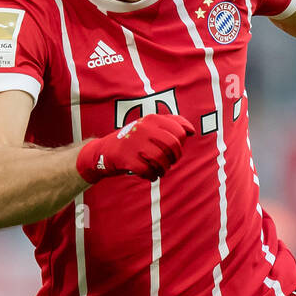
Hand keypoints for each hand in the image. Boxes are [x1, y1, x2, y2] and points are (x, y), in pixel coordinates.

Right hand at [75, 113, 194, 182]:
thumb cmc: (133, 140)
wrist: (104, 151)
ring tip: (160, 171)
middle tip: (169, 163)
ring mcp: (134, 143)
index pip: (179, 131)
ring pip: (161, 159)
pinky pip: (147, 170)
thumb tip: (191, 131)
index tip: (174, 151)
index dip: (180, 145)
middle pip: (172, 146)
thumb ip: (170, 124)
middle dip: (174, 158)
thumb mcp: (149, 127)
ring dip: (163, 169)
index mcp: (152, 119)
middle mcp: (144, 128)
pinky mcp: (127, 158)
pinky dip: (151, 176)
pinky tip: (150, 176)